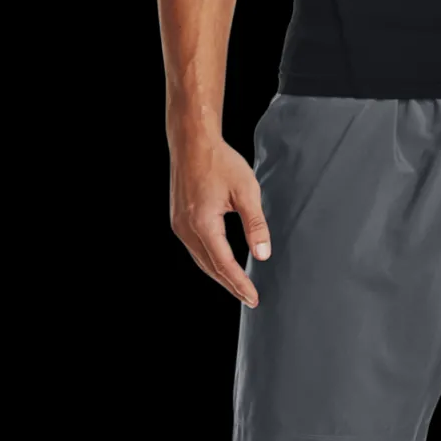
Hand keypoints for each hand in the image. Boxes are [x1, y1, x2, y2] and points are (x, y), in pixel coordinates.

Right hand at [170, 138, 272, 306]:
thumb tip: (262, 254)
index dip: (239, 283)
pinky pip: (195, 248)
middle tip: (249, 298)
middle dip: (230, 285)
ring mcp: (179, 225)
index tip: (253, 298)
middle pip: (210, 267)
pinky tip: (221, 264)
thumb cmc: (220, 162)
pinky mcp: (178, 220)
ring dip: (219, 275)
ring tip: (238, 286)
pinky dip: (210, 260)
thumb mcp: (246, 191)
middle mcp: (186, 228)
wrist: (192, 142)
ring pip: (201, 260)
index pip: (223, 264)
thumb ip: (255, 225)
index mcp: (203, 223)